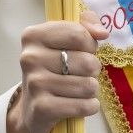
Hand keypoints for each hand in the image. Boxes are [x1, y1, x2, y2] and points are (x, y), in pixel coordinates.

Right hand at [6, 13, 107, 132]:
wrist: (32, 107)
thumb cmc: (54, 69)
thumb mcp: (63, 41)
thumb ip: (85, 24)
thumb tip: (102, 33)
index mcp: (33, 35)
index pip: (78, 34)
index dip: (90, 45)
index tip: (82, 51)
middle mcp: (30, 57)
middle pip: (88, 62)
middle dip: (92, 71)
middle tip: (79, 74)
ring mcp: (35, 82)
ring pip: (89, 85)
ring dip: (91, 90)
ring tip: (77, 90)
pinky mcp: (42, 107)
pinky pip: (84, 106)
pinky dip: (89, 107)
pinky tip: (77, 104)